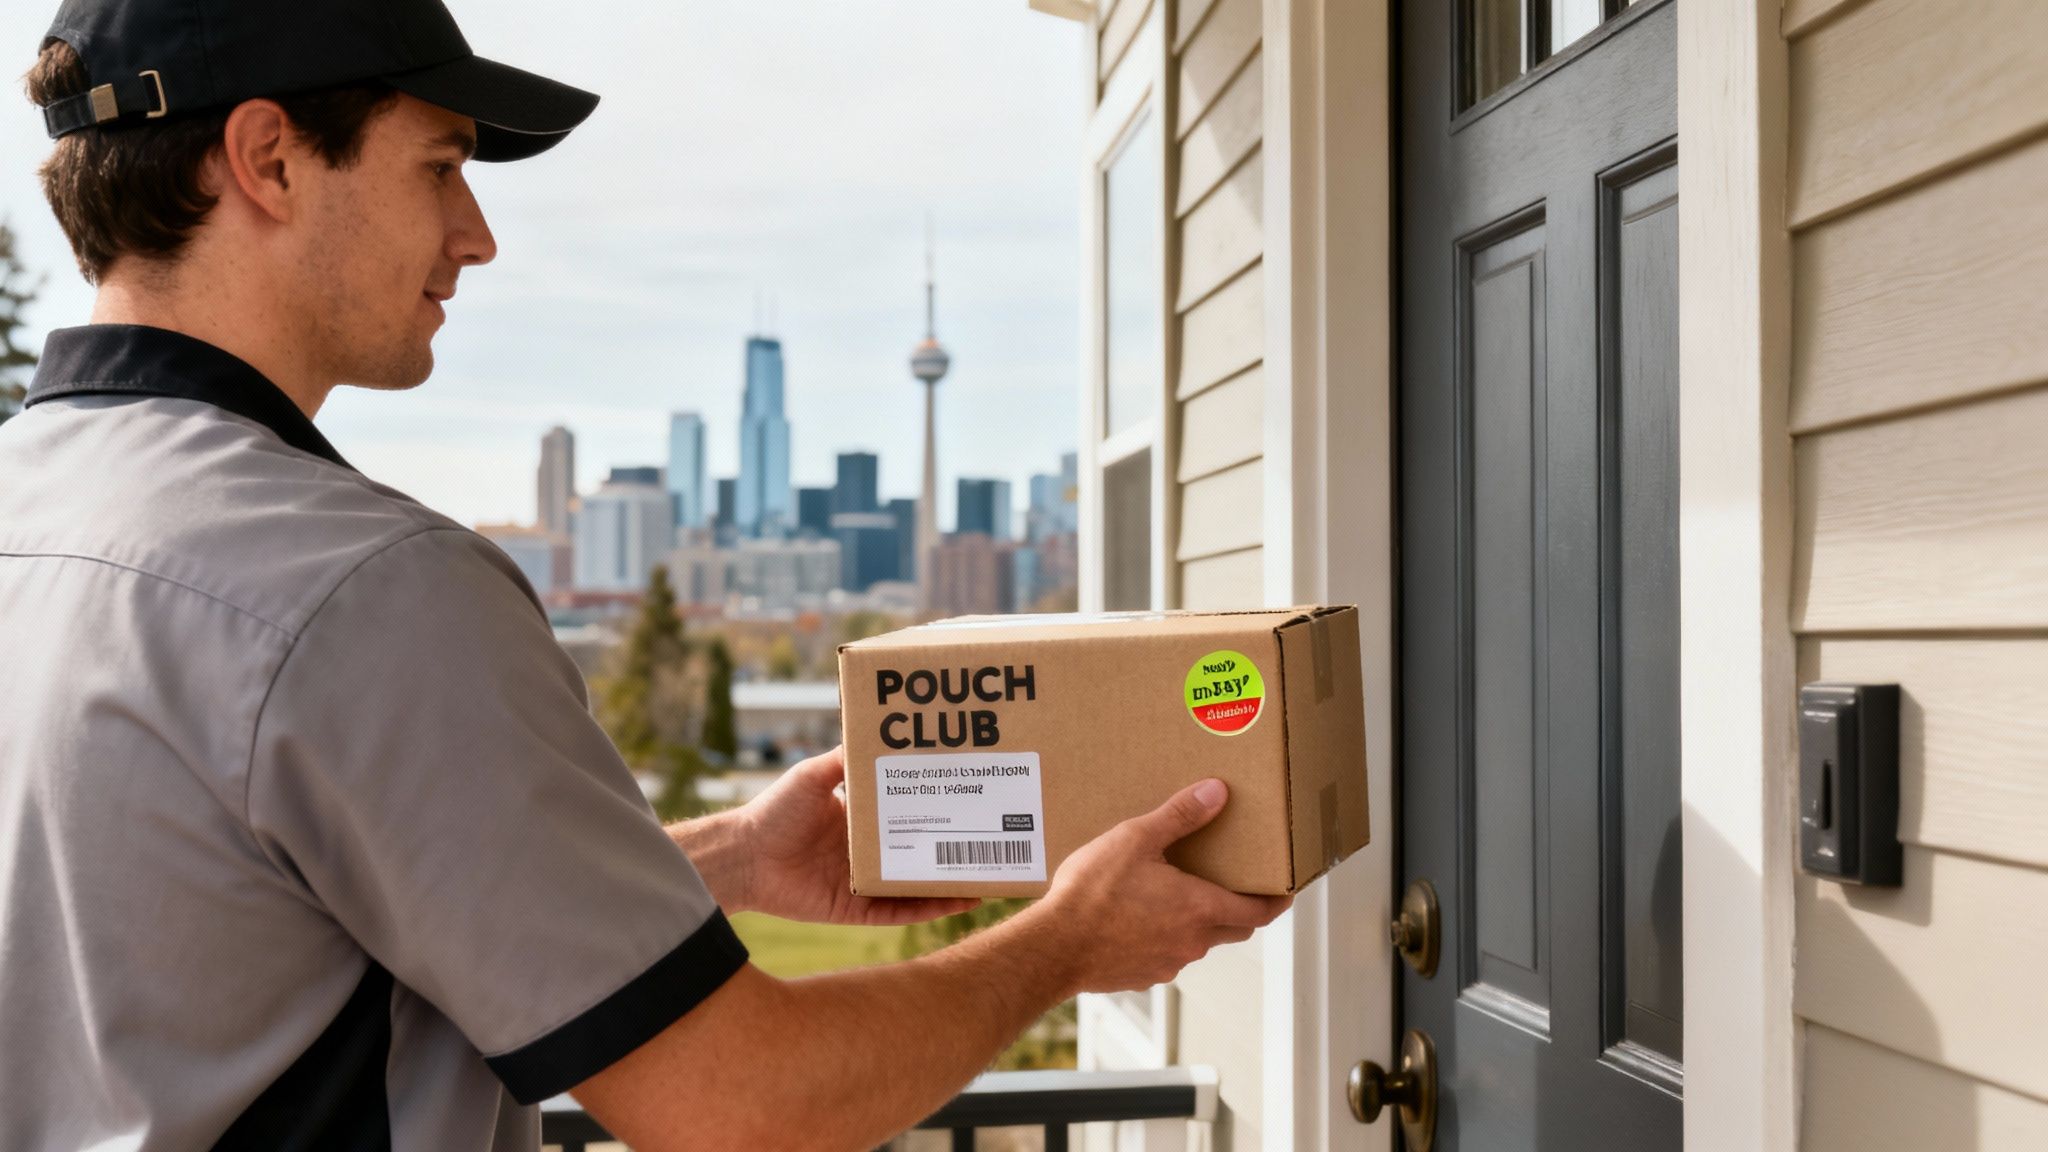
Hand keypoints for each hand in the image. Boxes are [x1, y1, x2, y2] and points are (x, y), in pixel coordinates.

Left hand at [738, 746, 980, 926]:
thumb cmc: (775, 811)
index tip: (972, 798)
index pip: (912, 813)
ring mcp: (866, 882)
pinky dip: (930, 908)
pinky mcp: (858, 909)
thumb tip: (882, 732)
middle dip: (956, 849)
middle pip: (923, 851)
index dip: (941, 809)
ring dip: (953, 883)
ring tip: (989, 877)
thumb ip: (845, 758)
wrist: (743, 856)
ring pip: (920, 885)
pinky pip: (901, 911)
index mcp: (863, 819)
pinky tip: (958, 901)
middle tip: (994, 839)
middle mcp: (870, 851)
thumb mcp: (815, 774)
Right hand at [1023, 779, 1290, 995]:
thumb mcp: (1136, 839)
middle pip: (1234, 929)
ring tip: (1174, 895)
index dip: (1277, 901)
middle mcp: (1191, 942)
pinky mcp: (1141, 976)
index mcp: (1199, 908)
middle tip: (1235, 887)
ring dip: (1196, 923)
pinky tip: (1138, 919)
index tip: (1287, 892)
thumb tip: (1216, 793)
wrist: (1053, 948)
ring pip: (1197, 943)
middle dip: (1240, 909)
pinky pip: (1165, 955)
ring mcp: (1167, 963)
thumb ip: (1180, 816)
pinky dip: (1163, 938)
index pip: (1258, 911)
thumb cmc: (1092, 895)